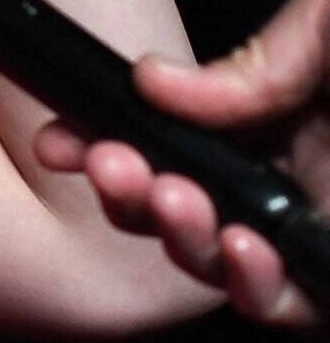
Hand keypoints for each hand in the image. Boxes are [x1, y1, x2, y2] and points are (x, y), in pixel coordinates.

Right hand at [34, 0, 329, 329]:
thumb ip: (256, 62)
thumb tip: (153, 84)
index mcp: (290, 117)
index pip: (183, 150)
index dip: (116, 152)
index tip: (62, 138)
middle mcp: (311, 179)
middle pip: (201, 220)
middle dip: (137, 200)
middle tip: (110, 166)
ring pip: (244, 274)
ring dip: (192, 247)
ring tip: (179, 205)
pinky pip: (309, 305)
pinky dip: (263, 291)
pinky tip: (245, 249)